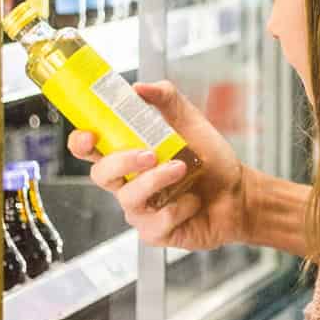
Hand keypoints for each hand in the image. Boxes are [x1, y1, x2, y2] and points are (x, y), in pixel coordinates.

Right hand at [69, 81, 248, 250]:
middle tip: (150, 154)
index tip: (88, 135)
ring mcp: (139, 209)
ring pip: (130, 198)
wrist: (238, 192)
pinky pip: (156, 222)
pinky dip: (179, 208)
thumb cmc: (210, 159)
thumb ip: (166, 100)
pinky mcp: (154, 232)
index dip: (80, 143)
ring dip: (157, 180)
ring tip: (182, 169)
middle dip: (122, 162)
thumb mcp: (191, 121)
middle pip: (102, 175)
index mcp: (129, 155)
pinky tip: (193, 202)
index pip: (91, 150)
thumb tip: (141, 87)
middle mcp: (129, 183)